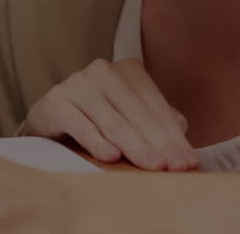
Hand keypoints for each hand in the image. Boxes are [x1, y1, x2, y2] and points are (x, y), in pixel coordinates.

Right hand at [24, 58, 197, 170]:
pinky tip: (111, 157)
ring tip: (153, 167)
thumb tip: (182, 135)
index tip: (188, 163)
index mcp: (128, 71)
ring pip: (112, 121)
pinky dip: (96, 142)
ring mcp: (77, 84)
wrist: (51, 117)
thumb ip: (156, 123)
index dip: (174, 137)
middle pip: (137, 114)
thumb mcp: (130, 118)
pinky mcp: (55, 102)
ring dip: (135, 146)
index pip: (156, 107)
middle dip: (159, 144)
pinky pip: (80, 124)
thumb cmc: (98, 119)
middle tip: (175, 168)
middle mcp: (103, 71)